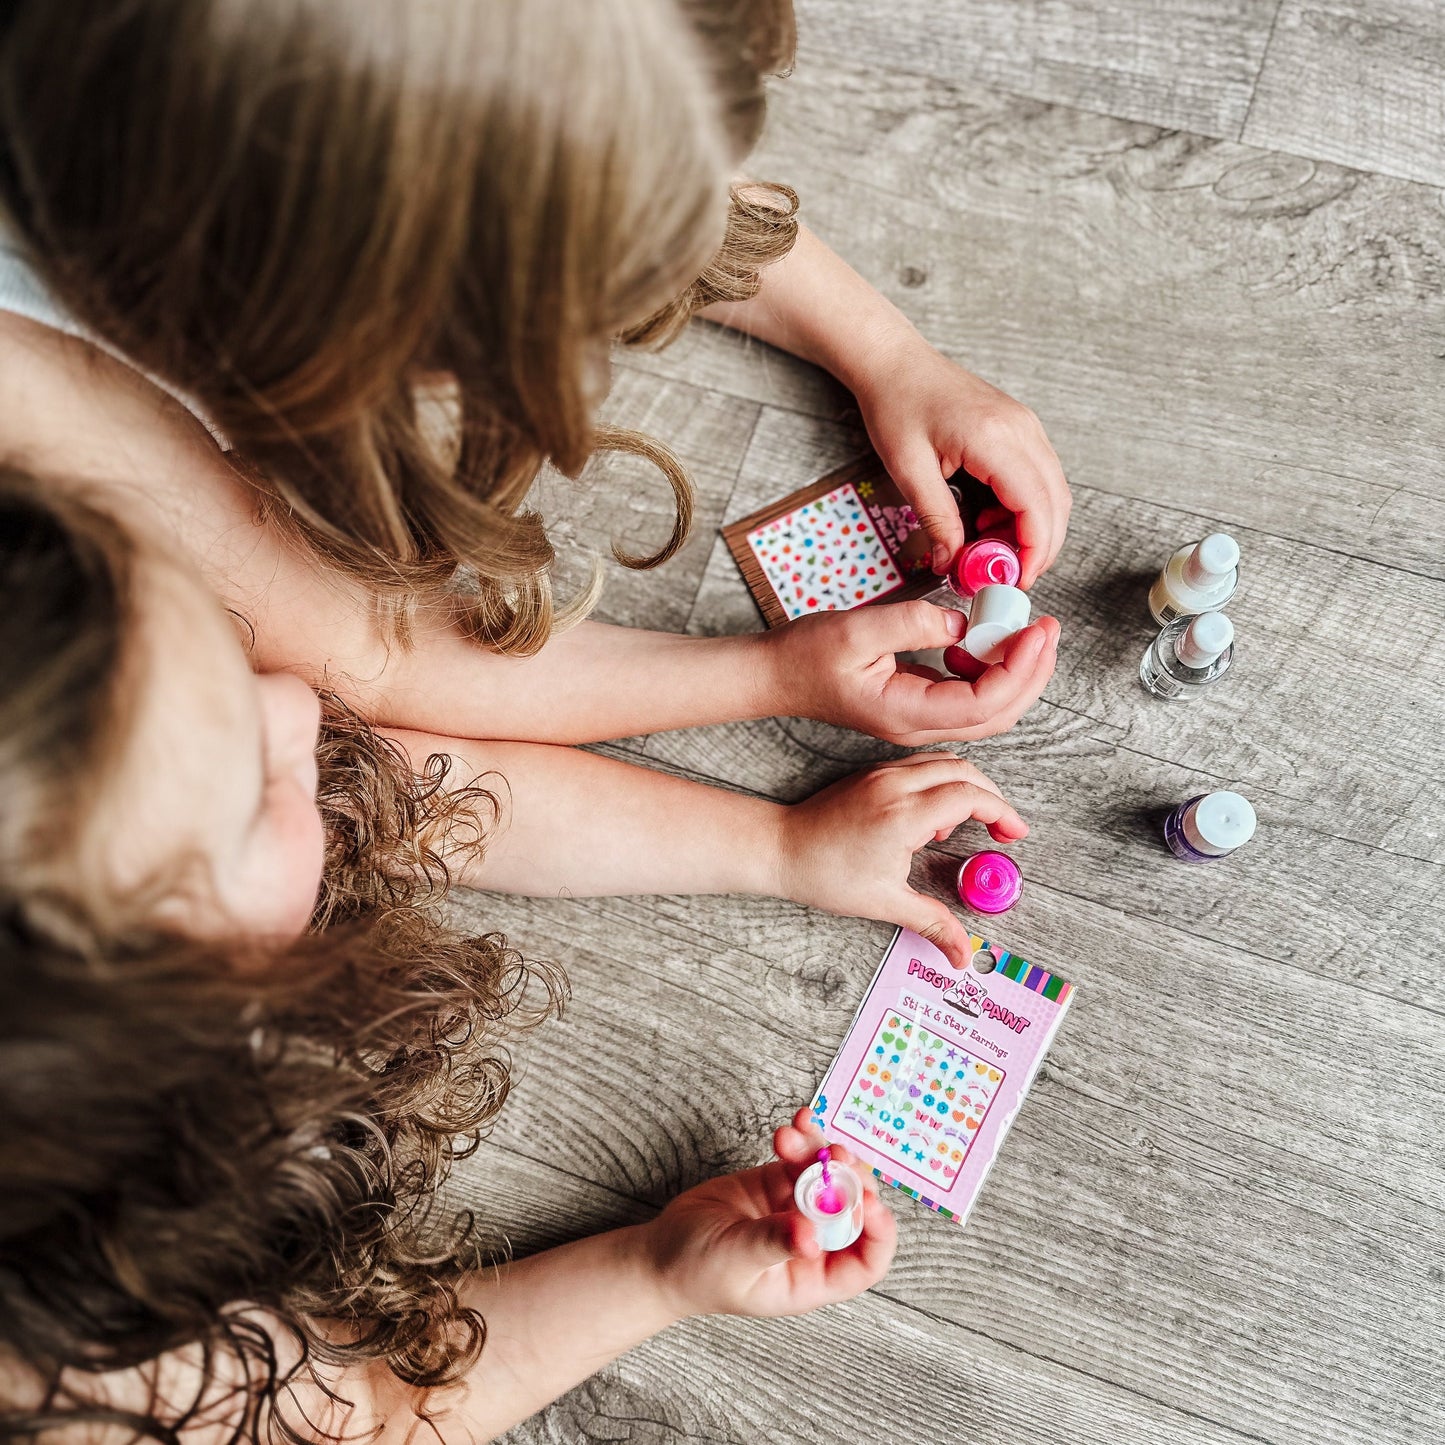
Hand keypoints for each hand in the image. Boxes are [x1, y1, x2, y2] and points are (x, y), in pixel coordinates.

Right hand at [642, 1109, 896, 1319]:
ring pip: (829, 1175)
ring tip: (797, 1134)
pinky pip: (802, 1158)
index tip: (870, 1203)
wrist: (663, 1251)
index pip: (865, 1261)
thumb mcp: (737, 1261)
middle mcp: (814, 1243)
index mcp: (812, 1278)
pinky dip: (802, 1138)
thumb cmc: (699, 1273)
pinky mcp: (777, 1182)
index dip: (878, 1233)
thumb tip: (811, 1237)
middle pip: (854, 1208)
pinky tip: (795, 1123)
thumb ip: (773, 1243)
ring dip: (820, 1151)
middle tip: (834, 1156)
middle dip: (850, 1179)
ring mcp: (797, 1208)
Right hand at [765, 599, 1058, 745]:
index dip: (1018, 668)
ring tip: (1026, 630)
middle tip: (1048, 627)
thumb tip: (964, 624)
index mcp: (905, 713)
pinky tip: (979, 640)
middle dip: (1032, 672)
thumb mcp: (857, 630)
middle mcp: (918, 725)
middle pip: (998, 713)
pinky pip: (969, 697)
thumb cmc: (804, 656)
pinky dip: (989, 670)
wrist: (774, 676)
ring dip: (1016, 672)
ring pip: (989, 708)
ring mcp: (919, 719)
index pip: (982, 702)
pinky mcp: (918, 706)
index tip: (1037, 629)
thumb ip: (915, 624)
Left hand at [778, 752, 1025, 967]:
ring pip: (943, 762)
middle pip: (964, 770)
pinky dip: (939, 783)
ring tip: (957, 829)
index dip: (1002, 812)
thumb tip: (962, 955)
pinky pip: (920, 765)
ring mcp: (882, 773)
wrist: (780, 849)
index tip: (1014, 834)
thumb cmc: (825, 874)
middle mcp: (895, 783)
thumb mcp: (884, 903)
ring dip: (965, 787)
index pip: (970, 796)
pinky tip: (929, 820)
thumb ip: (932, 924)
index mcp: (903, 813)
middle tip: (1001, 829)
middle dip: (992, 797)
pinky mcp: (872, 772)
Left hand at [852, 332, 1070, 587]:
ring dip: (1032, 529)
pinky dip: (1025, 508)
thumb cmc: (897, 405)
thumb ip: (936, 520)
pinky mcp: (1020, 429)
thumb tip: (951, 564)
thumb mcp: (909, 470)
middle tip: (1006, 577)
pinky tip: (989, 522)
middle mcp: (1022, 430)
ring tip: (990, 551)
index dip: (1034, 550)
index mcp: (996, 439)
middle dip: (1039, 548)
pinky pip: (1038, 478)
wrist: (895, 363)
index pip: (1037, 506)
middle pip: (1055, 503)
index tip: (1015, 581)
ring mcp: (1026, 426)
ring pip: (1052, 492)